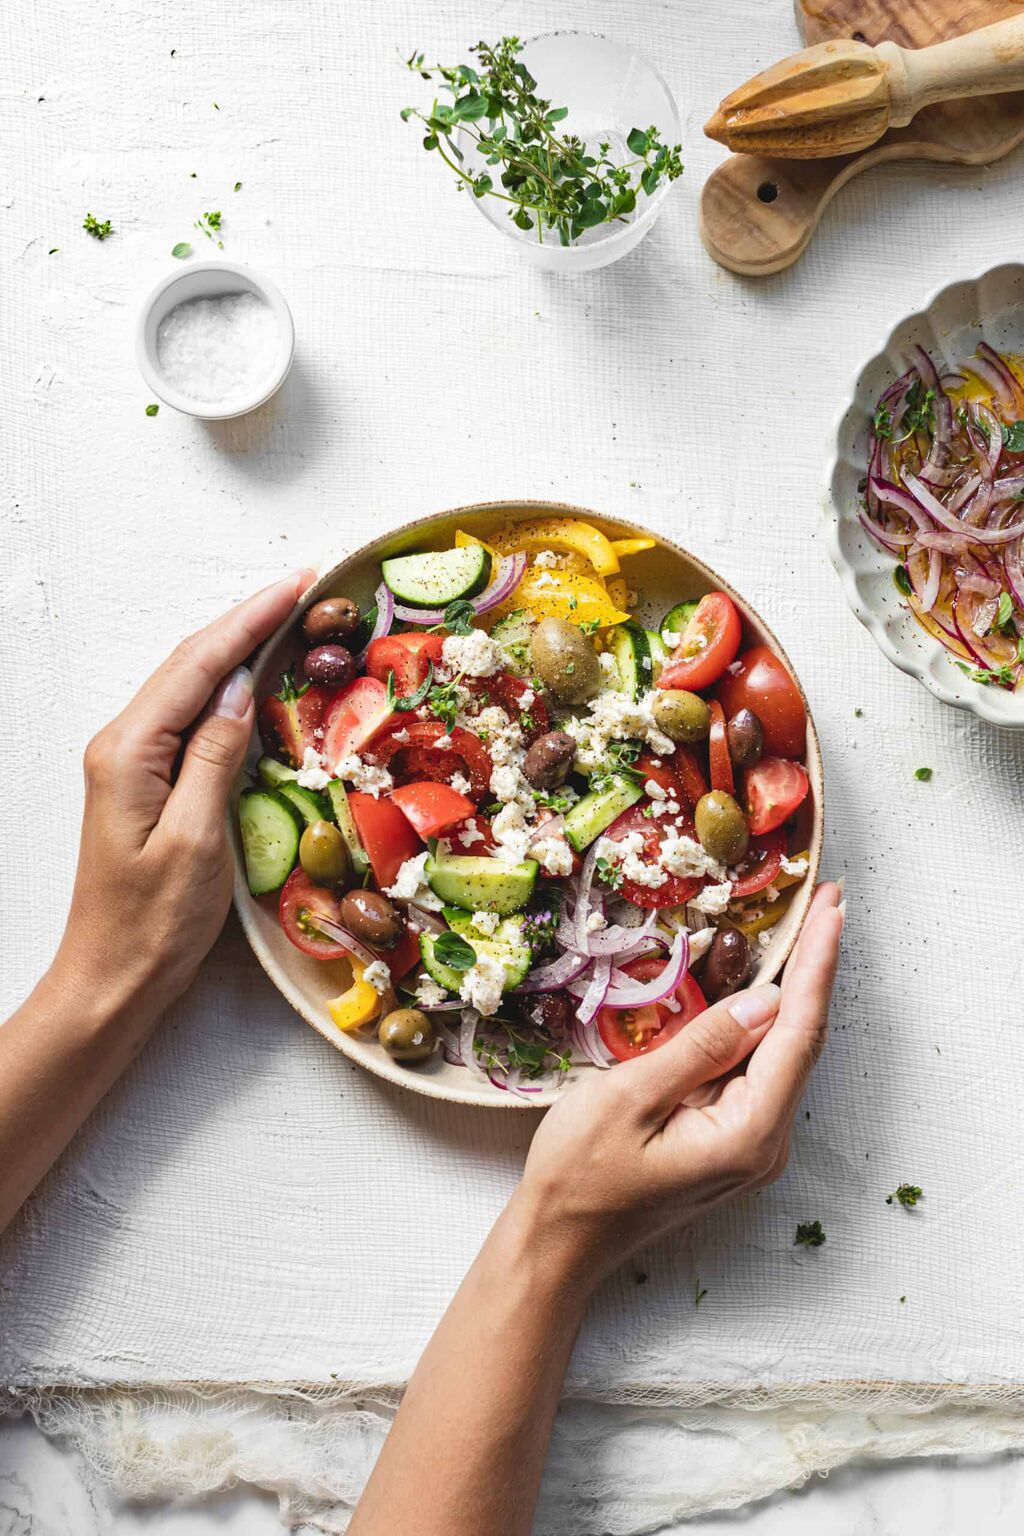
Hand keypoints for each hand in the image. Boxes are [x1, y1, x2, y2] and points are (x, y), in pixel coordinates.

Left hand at [51, 569, 315, 1025]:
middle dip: (248, 622)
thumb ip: (215, 757)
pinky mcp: (149, 785)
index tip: (299, 583)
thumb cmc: (153, 924)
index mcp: (129, 751)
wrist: (113, 979)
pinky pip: (192, 720)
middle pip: (190, 664)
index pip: (197, 665)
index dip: (251, 620)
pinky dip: (229, 692)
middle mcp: (123, 746)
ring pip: (191, 687)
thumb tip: (239, 689)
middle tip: (306, 589)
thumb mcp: (196, 840)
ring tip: (292, 620)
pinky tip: (259, 685)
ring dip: (239, 650)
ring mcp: (133, 764)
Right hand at [518, 883, 843, 1279]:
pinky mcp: (729, 1141)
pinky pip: (753, 1070)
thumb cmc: (580, 1175)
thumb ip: (701, 1047)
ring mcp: (750, 1145)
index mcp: (748, 1135)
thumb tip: (764, 1000)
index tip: (832, 908)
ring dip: (786, 990)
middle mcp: (764, 1143)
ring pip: (778, 1052)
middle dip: (813, 966)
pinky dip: (756, 1022)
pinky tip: (753, 986)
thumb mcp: (631, 1097)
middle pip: (799, 1039)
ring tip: (800, 927)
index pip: (797, 1033)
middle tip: (826, 900)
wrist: (558, 1243)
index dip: (817, 964)